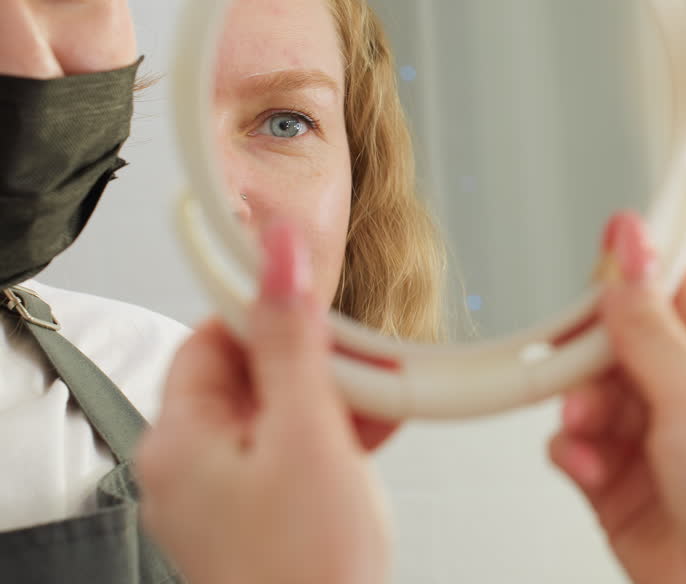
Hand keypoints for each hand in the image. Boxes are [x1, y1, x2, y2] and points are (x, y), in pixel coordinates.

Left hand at [137, 221, 389, 583]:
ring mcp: (227, 496)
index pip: (212, 338)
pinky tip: (377, 433)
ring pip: (280, 413)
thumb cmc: (308, 570)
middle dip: (319, 361)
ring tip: (386, 397)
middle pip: (252, 376)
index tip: (320, 300)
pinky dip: (335, 437)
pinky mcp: (262, 518)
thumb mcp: (309, 433)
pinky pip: (293, 454)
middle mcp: (191, 467)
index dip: (270, 313)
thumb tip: (277, 253)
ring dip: (336, 398)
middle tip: (368, 359)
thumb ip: (294, 339)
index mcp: (179, 440)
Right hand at [550, 213, 685, 583]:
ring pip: (593, 395)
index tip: (596, 254)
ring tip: (586, 424)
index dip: (634, 270)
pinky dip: (574, 451)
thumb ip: (651, 325)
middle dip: (591, 351)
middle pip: (621, 342)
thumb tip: (630, 251)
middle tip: (570, 355)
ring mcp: (658, 444)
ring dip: (579, 405)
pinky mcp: (623, 488)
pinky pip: (579, 448)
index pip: (675, 291)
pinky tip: (587, 464)